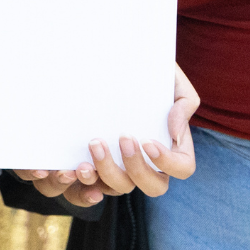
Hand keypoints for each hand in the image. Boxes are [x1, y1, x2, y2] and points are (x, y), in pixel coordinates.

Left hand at [11, 64, 199, 205]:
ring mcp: (118, 166)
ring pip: (116, 188)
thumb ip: (183, 102)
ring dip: (103, 175)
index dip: (168, 163)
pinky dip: (76, 182)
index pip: (181, 168)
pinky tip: (66, 167)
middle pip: (151, 186)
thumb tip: (175, 134)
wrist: (111, 60)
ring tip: (91, 149)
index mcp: (168, 146)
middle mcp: (145, 162)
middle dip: (135, 168)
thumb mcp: (169, 78)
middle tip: (119, 139)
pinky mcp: (91, 165)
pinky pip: (84, 187)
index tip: (147, 141)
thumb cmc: (146, 71)